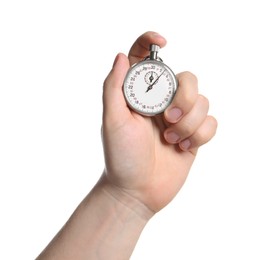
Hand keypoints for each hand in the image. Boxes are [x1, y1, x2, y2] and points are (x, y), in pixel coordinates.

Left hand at [102, 31, 216, 212]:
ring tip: (172, 141)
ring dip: (190, 123)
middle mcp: (160, 102)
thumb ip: (114, 87)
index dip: (151, 41)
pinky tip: (183, 148)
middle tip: (169, 120)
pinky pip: (211, 122)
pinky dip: (201, 134)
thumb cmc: (121, 157)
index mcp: (140, 95)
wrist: (137, 190)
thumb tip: (122, 56)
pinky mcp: (193, 134)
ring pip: (202, 101)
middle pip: (187, 78)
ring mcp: (178, 118)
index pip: (146, 58)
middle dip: (184, 98)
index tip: (164, 42)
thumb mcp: (112, 121)